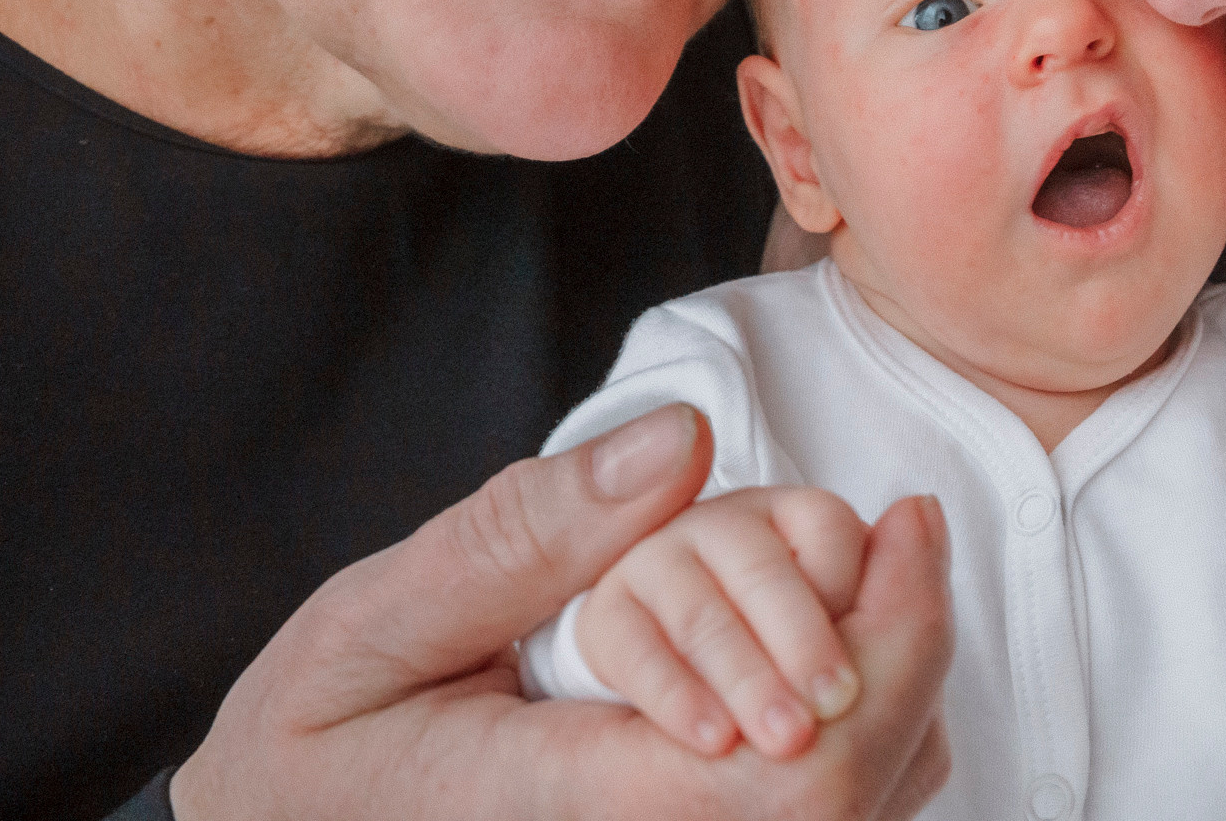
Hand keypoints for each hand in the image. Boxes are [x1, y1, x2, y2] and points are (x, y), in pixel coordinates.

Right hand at [169, 404, 952, 820]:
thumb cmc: (312, 747)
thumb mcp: (379, 620)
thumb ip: (527, 536)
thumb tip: (680, 443)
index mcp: (569, 811)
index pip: (790, 777)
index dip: (885, 646)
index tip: (906, 520)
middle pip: (848, 801)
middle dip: (907, 650)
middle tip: (913, 529)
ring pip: (860, 819)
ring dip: (898, 694)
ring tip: (886, 576)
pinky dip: (869, 740)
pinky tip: (841, 648)